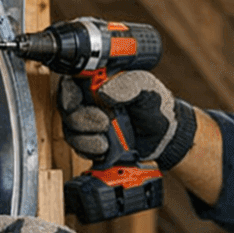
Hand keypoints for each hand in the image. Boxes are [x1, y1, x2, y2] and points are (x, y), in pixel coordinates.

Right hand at [57, 72, 197, 168]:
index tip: (73, 102)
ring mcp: (90, 122)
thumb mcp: (146, 88)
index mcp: (100, 81)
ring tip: (106, 142)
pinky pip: (79, 147)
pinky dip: (90, 150)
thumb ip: (128, 85)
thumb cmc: (157, 106)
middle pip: (67, 108)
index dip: (67, 92)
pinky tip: (105, 149)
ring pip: (70, 130)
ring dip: (85, 138)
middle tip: (103, 123)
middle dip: (80, 119)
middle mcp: (90, 101)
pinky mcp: (92, 141)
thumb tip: (104, 91)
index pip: (72, 82)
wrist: (166, 137)